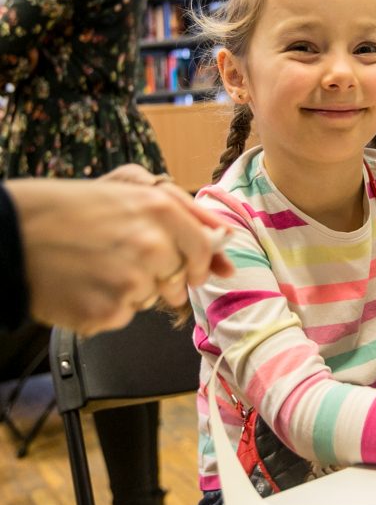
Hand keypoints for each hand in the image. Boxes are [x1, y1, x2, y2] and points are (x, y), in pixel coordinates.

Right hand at [7, 177, 234, 334]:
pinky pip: (124, 316)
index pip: (205, 247)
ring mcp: (132, 282)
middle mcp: (153, 245)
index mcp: (160, 209)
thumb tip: (224, 244)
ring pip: (152, 298)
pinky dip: (107, 307)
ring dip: (133, 290)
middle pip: (180, 279)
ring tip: (96, 268)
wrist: (10, 235)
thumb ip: (183, 211)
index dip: (201, 261)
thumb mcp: (127, 188)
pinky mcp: (109, 313)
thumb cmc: (67, 208)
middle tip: (124, 262)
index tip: (193, 268)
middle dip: (162, 277)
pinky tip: (83, 286)